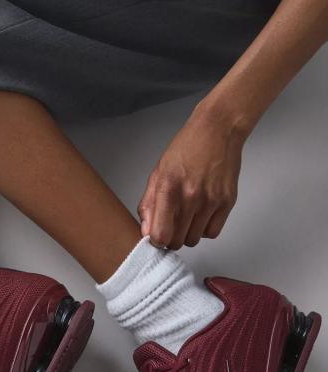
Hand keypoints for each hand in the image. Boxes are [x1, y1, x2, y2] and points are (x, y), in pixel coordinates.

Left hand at [138, 101, 245, 248]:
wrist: (218, 130)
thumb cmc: (186, 148)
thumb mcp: (159, 172)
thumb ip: (149, 204)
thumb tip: (146, 232)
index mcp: (168, 188)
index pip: (160, 235)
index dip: (157, 240)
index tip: (157, 235)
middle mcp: (190, 196)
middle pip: (177, 241)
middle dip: (172, 238)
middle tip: (172, 225)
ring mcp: (211, 200)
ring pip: (194, 240)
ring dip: (188, 233)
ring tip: (188, 216)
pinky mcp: (227, 202)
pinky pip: (212, 232)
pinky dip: (205, 229)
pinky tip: (202, 214)